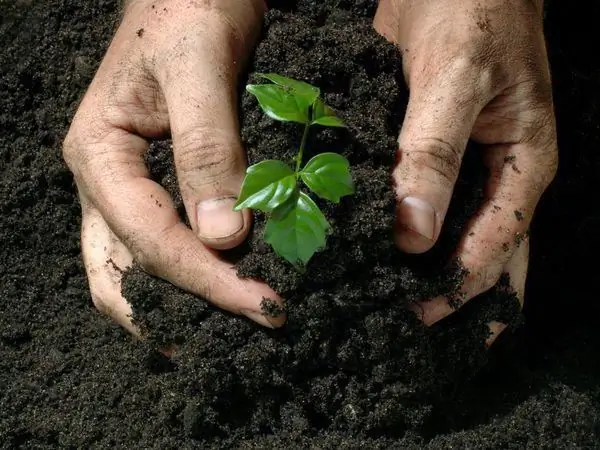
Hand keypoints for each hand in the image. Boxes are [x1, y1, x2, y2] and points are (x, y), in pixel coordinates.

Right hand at [63, 0, 284, 334]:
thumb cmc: (188, 8)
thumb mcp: (197, 68)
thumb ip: (206, 148)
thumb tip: (223, 235)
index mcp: (100, 153)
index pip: (149, 239)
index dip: (206, 278)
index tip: (263, 305)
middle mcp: (104, 179)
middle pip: (124, 270)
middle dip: (184, 308)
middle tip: (248, 327)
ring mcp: (127, 184)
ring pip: (135, 265)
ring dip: (180, 302)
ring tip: (231, 327)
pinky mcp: (156, 181)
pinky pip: (160, 242)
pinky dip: (189, 273)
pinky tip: (223, 283)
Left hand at [374, 0, 556, 342]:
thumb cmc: (472, 10)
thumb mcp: (457, 79)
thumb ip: (434, 154)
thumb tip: (413, 234)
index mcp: (524, 164)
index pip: (497, 245)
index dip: (460, 287)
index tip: (417, 316)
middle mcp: (503, 173)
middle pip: (485, 253)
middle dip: (452, 294)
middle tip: (407, 328)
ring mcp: (473, 165)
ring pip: (460, 235)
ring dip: (435, 272)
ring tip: (399, 307)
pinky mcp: (441, 153)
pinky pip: (433, 205)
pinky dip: (414, 233)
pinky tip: (388, 253)